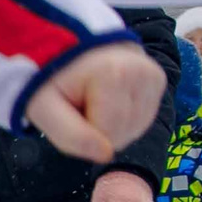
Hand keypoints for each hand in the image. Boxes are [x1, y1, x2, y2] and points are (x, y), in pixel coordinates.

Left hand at [24, 42, 164, 165]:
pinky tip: (108, 99)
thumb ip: (70, 136)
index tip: (71, 106)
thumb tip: (106, 156)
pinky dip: (122, 117)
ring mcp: (153, 76)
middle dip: (97, 129)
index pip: (106, 137)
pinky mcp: (157, 81)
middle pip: (123, 135)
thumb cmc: (53, 77)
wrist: (69, 45)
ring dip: (110, 125)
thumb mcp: (44, 108)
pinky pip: (142, 120)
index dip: (84, 130)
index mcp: (115, 75)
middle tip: (80, 102)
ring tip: (93, 98)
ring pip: (134, 131)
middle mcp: (143, 73)